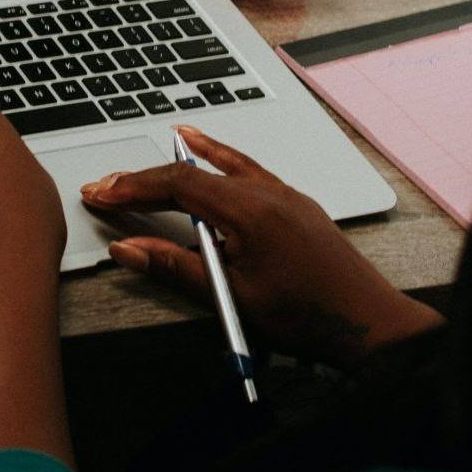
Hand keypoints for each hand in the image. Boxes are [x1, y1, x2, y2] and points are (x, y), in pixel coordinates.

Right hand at [80, 127, 442, 369]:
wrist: (369, 323)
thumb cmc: (307, 316)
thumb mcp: (232, 297)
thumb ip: (176, 268)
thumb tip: (129, 248)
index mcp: (250, 210)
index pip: (178, 184)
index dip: (133, 186)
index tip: (101, 193)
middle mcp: (269, 193)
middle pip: (197, 173)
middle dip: (149, 179)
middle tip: (110, 187)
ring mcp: (287, 197)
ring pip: (227, 167)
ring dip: (187, 164)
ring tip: (162, 149)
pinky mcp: (297, 207)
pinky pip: (252, 172)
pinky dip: (225, 162)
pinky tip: (213, 157)